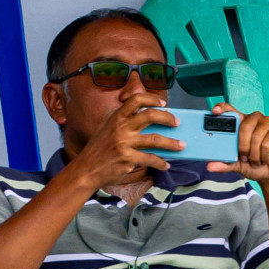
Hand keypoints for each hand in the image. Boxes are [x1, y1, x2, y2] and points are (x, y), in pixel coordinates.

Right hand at [66, 94, 180, 189]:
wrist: (86, 170)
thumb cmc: (100, 150)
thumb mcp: (108, 130)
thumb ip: (125, 124)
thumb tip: (154, 125)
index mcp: (116, 117)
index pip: (135, 100)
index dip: (152, 99)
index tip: (163, 103)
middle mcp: (120, 127)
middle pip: (150, 115)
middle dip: (167, 118)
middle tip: (177, 122)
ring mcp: (123, 142)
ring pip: (155, 139)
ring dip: (172, 143)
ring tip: (182, 145)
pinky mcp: (127, 158)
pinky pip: (151, 159)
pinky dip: (161, 163)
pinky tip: (166, 165)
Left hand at [207, 103, 268, 186]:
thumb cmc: (255, 164)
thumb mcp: (237, 165)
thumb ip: (225, 164)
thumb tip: (211, 166)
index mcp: (242, 123)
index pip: (231, 110)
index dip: (223, 108)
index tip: (215, 112)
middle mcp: (255, 119)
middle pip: (245, 126)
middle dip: (242, 145)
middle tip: (243, 157)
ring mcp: (268, 123)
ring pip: (256, 136)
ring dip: (254, 153)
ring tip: (255, 160)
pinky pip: (267, 143)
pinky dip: (264, 155)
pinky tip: (265, 158)